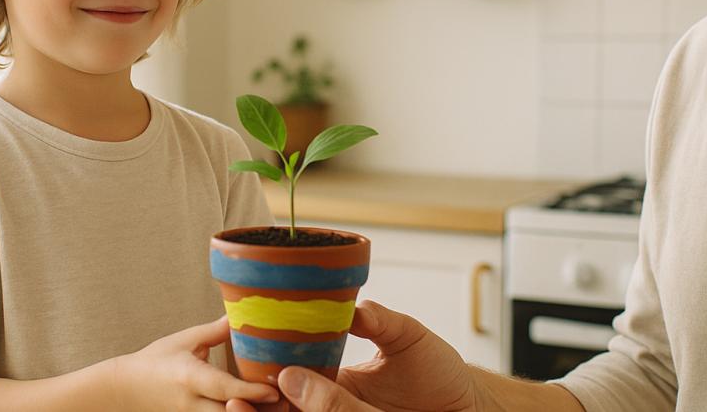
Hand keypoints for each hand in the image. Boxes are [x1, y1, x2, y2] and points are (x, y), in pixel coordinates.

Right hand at [112, 316, 280, 411]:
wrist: (126, 389)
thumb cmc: (156, 361)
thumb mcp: (186, 340)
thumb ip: (216, 331)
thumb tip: (243, 312)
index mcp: (190, 377)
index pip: (223, 389)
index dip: (250, 392)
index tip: (274, 391)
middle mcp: (191, 403)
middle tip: (286, 402)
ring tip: (276, 406)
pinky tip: (254, 409)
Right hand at [228, 301, 474, 411]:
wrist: (473, 404)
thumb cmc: (441, 373)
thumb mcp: (407, 338)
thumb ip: (377, 320)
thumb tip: (345, 305)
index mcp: (337, 377)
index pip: (292, 376)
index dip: (265, 374)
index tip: (246, 366)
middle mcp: (335, 403)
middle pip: (286, 405)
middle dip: (251, 404)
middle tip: (233, 401)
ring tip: (239, 410)